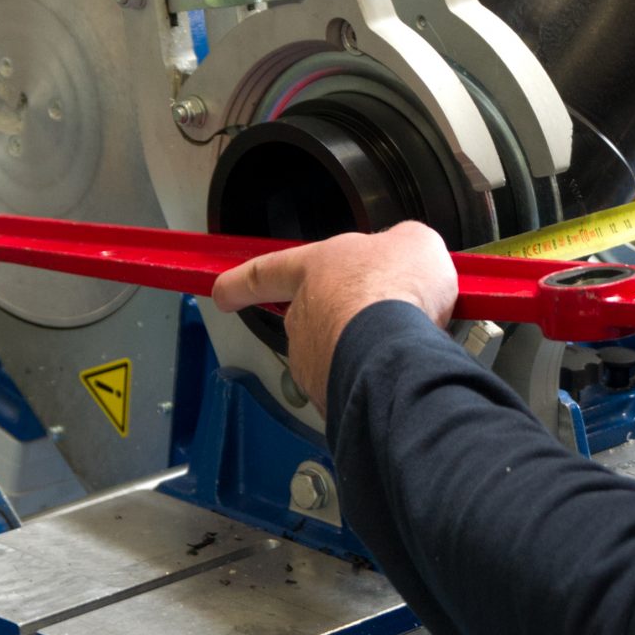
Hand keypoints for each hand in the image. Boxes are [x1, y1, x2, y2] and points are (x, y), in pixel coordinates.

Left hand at [213, 224, 457, 403]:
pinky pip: (351, 383)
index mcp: (313, 269)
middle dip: (340, 320)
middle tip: (378, 317)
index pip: (264, 272)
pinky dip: (374, 378)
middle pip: (310, 318)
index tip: (222, 292)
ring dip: (362, 350)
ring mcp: (313, 358)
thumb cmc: (393, 289)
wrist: (395, 347)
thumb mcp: (412, 241)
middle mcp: (303, 315)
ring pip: (333, 354)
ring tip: (402, 343)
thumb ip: (402, 245)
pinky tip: (403, 368)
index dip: (240, 281)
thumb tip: (409, 250)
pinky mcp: (330, 393)